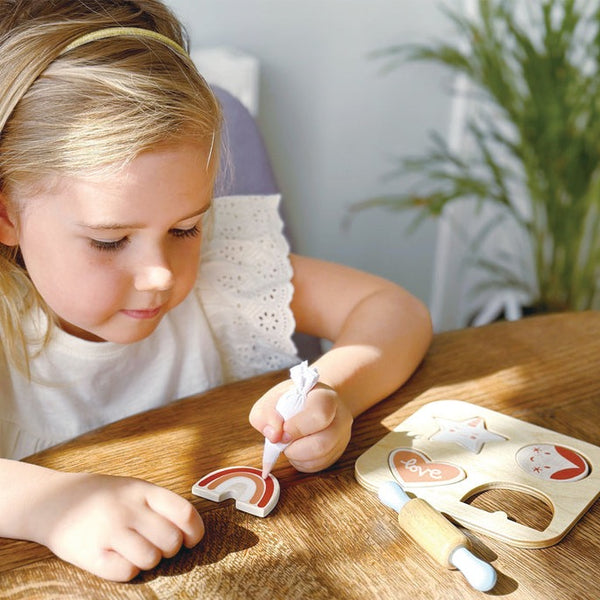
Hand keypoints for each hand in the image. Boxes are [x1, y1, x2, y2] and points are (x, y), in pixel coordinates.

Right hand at [31, 471, 203, 581]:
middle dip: (170, 548)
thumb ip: (159, 506)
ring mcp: (109, 531)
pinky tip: (118, 558)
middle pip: (170, 540)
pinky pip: (127, 571)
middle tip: (157, 545)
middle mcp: (128, 509)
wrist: (53, 501)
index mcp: (143, 490)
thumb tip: (190, 532)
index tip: (190, 540)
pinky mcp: (91, 554)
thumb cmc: (103, 498)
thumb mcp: (133, 489)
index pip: (184, 512)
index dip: (194, 531)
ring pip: (151, 558)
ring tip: (136, 551)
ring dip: (149, 560)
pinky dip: (129, 569)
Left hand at [250, 380, 352, 472]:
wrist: (313, 401)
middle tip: (283, 441)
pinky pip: (318, 466)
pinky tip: (296, 450)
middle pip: (322, 444)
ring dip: (297, 457)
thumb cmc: (292, 399)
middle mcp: (339, 417)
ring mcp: (341, 436)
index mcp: (325, 397)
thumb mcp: (273, 398)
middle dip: (295, 449)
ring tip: (289, 444)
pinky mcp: (337, 452)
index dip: (298, 427)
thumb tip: (273, 435)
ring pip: (321, 458)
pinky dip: (301, 463)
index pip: (319, 414)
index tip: (282, 432)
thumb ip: (266, 414)